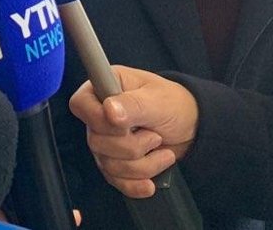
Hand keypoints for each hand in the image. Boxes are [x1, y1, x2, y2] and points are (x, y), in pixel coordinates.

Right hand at [68, 65, 198, 198]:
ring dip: (141, 164)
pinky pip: (115, 180)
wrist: (192, 129)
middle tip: (154, 135)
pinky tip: (150, 184)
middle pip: (96, 141)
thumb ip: (133, 105)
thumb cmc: (173, 104)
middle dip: (131, 146)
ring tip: (161, 151)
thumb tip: (109, 111)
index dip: (97, 119)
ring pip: (108, 164)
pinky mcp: (114, 161)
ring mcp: (105, 140)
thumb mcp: (157, 101)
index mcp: (104, 88)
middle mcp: (100, 114)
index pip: (80, 104)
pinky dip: (135, 184)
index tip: (123, 125)